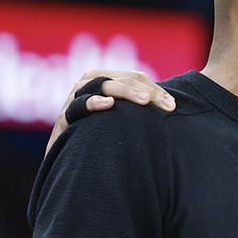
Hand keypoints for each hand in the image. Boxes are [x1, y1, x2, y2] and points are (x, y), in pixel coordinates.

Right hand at [45, 70, 176, 155]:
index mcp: (104, 81)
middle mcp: (88, 86)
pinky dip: (93, 102)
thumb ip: (140, 109)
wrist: (72, 160)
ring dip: (124, 91)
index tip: (173, 106)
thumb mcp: (123, 121)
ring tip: (143, 101)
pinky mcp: (64, 118)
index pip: (134, 77)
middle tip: (166, 105)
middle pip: (120, 79)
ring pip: (100, 85)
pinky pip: (77, 106)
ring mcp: (74, 100)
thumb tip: (173, 105)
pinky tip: (108, 105)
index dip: (155, 89)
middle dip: (146, 90)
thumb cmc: (101, 137)